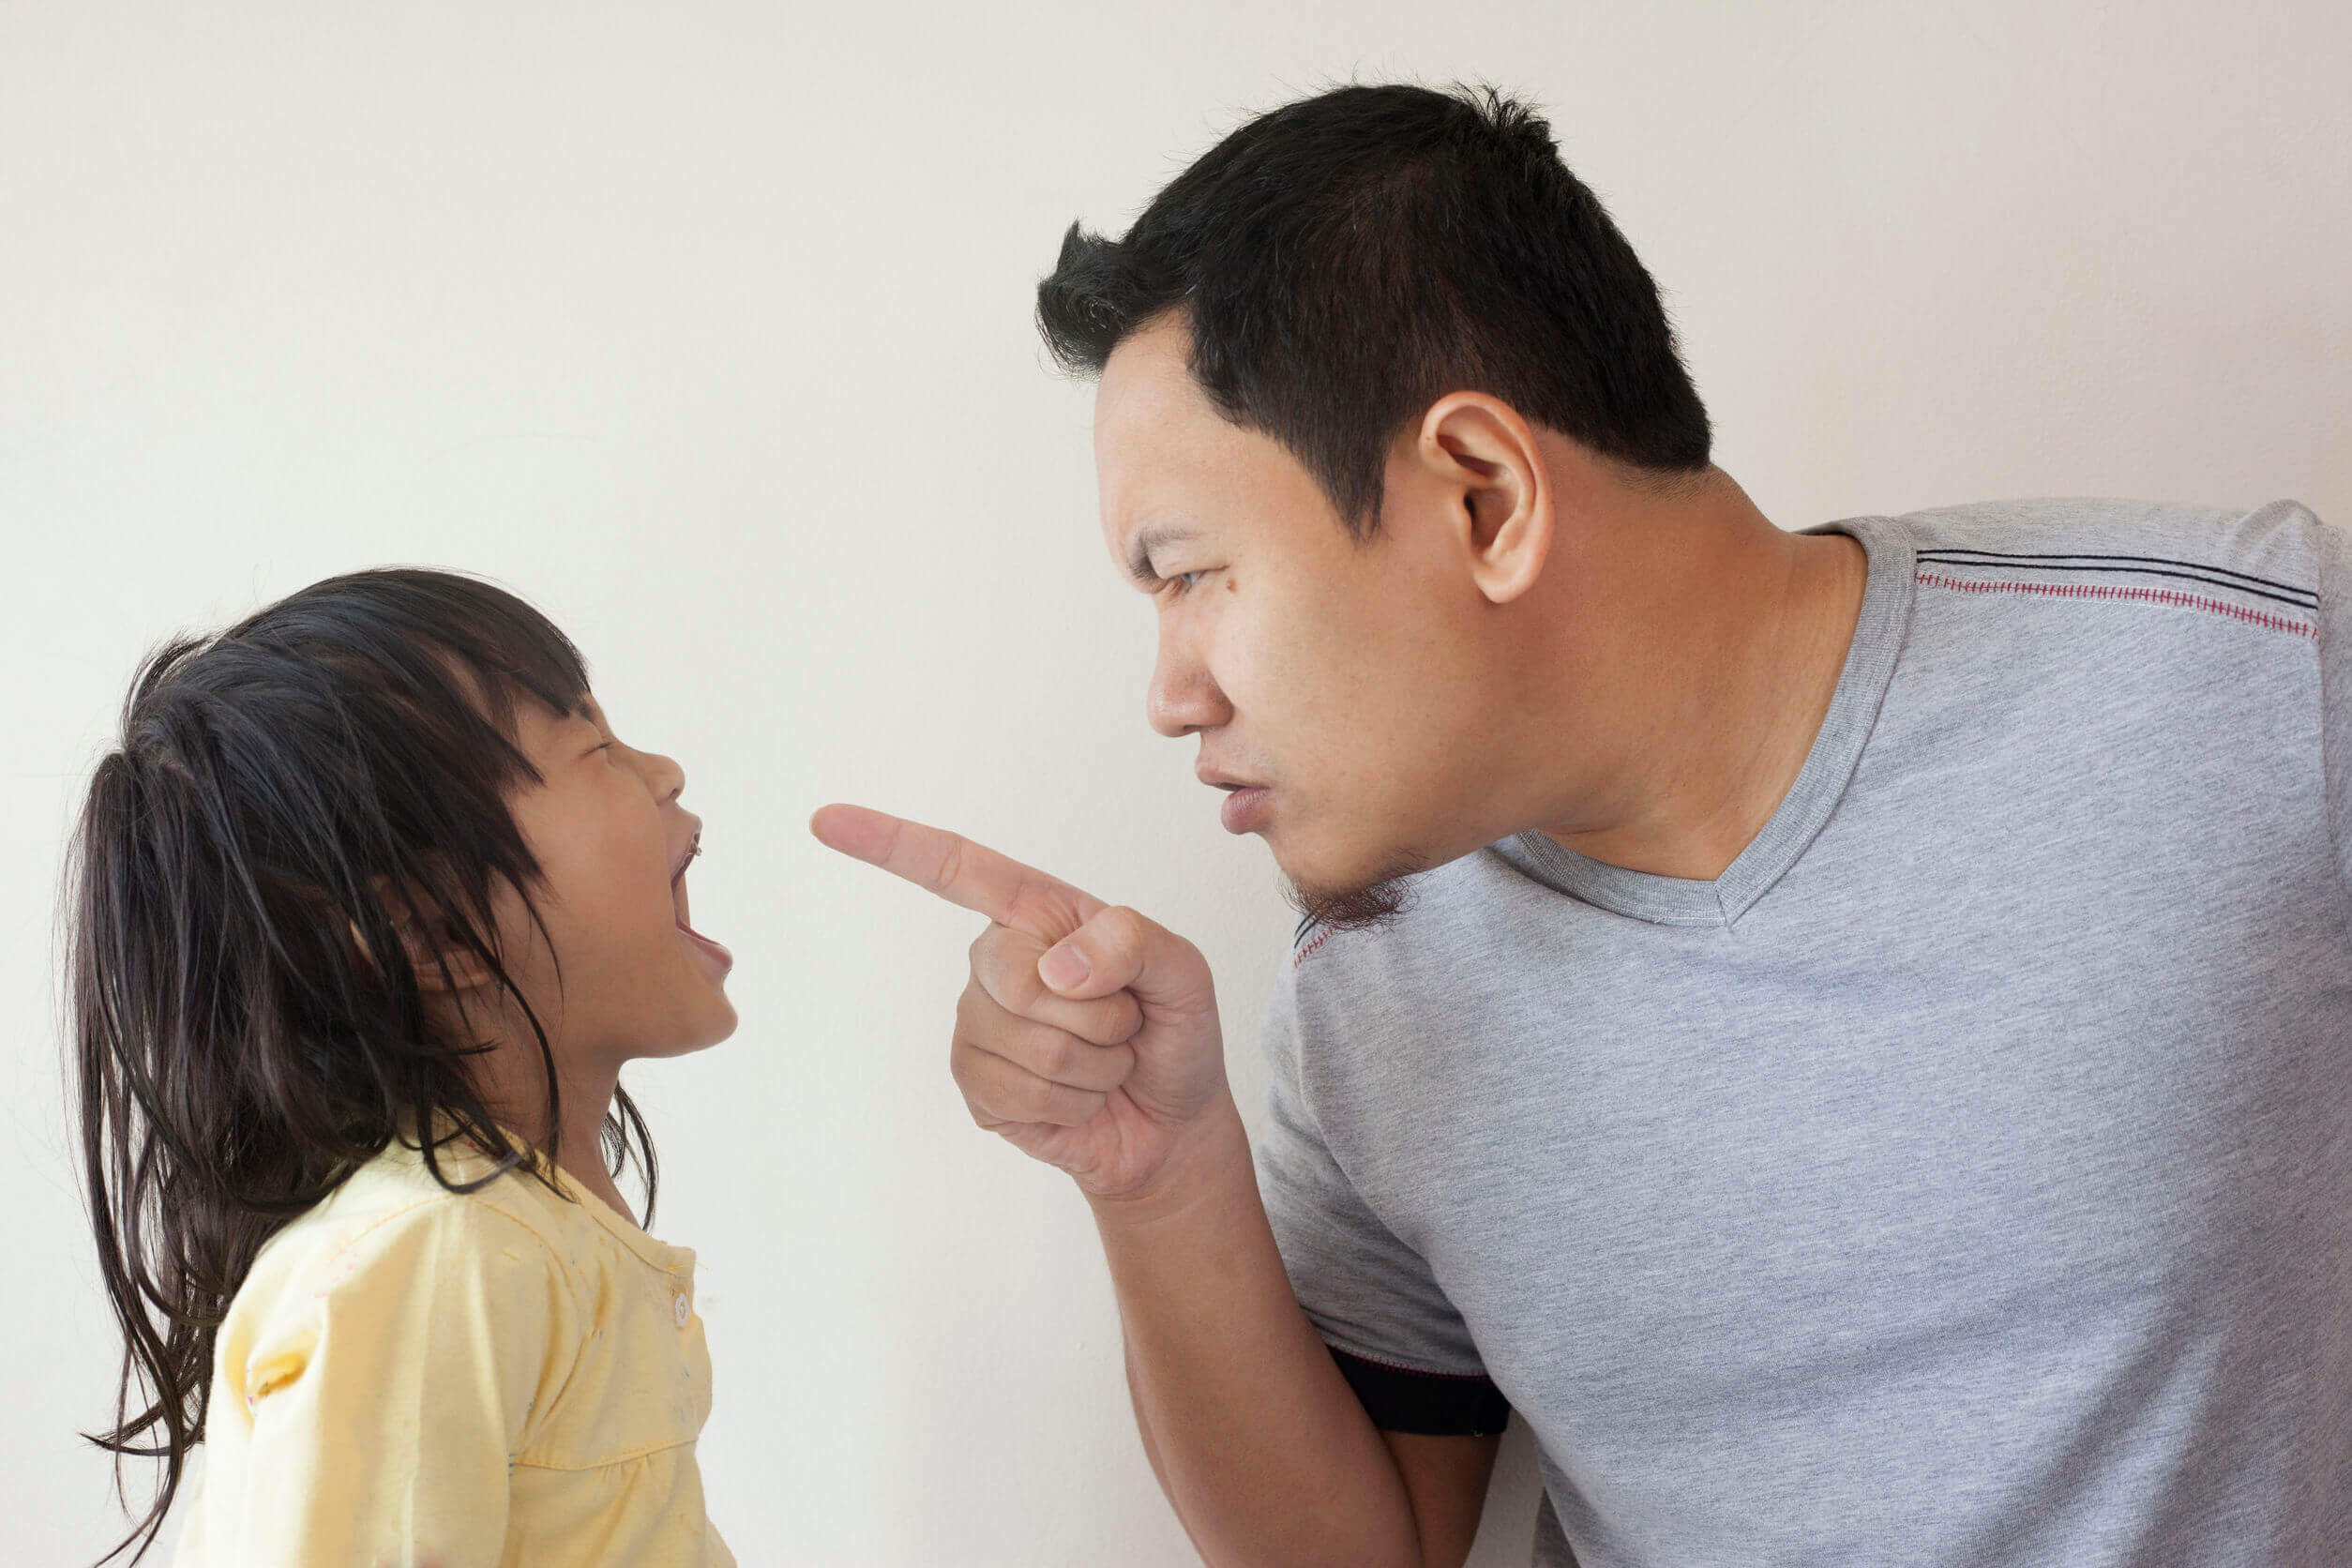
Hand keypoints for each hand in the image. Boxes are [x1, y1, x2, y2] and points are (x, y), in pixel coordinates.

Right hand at [810, 804, 1227, 1197]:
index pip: (957, 869)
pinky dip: (1073, 1102)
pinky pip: (1017, 1093)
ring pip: (1028, 1045)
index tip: (826, 821)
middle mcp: (996, 962)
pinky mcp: (977, 1087)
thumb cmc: (1175, 1032)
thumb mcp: (1183, 970)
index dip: (891, 844)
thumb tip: (1054, 970)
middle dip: (1097, 1014)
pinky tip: (1081, 1097)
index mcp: (1038, 914)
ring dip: (1094, 1065)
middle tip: (1124, 1024)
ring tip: (1106, 1062)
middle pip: (1013, 975)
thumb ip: (1133, 942)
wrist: (1173, 1124)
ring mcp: (979, 1025)